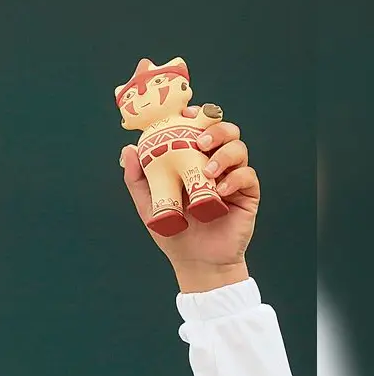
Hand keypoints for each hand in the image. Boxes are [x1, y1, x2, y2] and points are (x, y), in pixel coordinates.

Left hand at [121, 105, 259, 291]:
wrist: (195, 262)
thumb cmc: (172, 232)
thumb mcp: (149, 204)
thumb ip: (138, 177)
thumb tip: (128, 149)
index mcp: (193, 160)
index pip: (200, 128)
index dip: (197, 115)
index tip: (187, 113)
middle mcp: (214, 164)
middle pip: (225, 131)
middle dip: (215, 129)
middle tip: (200, 141)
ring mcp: (232, 178)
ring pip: (239, 149)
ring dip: (223, 154)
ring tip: (207, 171)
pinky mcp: (247, 195)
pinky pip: (247, 176)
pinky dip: (234, 178)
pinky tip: (219, 191)